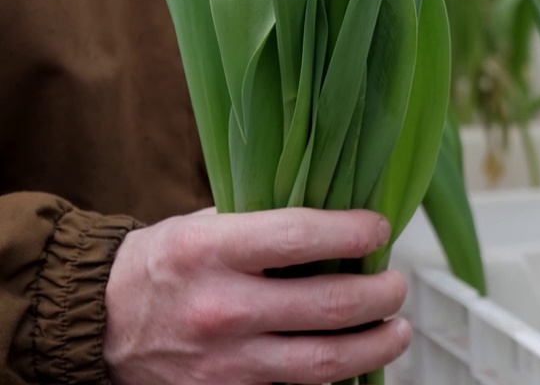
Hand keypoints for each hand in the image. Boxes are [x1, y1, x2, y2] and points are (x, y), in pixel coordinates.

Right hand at [104, 208, 411, 384]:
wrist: (96, 326)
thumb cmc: (162, 266)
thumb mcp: (203, 226)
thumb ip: (265, 222)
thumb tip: (338, 216)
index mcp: (211, 251)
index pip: (302, 237)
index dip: (354, 232)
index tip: (380, 229)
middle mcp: (221, 309)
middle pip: (329, 305)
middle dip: (381, 294)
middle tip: (397, 286)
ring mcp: (225, 362)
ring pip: (324, 362)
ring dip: (376, 346)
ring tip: (397, 331)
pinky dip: (336, 377)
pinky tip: (354, 359)